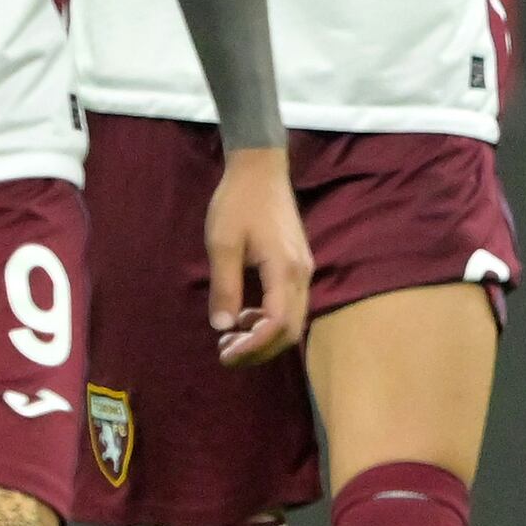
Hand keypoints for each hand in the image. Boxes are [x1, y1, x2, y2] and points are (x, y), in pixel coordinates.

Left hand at [204, 143, 316, 368]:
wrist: (261, 170)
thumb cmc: (238, 203)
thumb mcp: (222, 243)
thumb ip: (224, 287)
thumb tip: (223, 327)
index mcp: (284, 270)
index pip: (277, 325)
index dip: (253, 347)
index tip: (224, 355)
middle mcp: (301, 274)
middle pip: (291, 330)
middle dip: (260, 350)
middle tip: (225, 353)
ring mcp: (303, 270)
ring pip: (293, 320)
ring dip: (264, 337)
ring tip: (230, 337)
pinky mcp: (298, 266)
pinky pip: (290, 305)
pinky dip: (269, 320)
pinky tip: (245, 315)